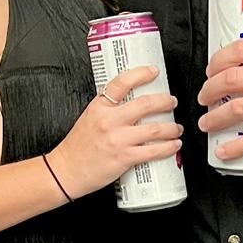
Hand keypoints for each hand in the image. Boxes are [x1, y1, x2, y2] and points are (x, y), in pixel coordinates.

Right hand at [48, 67, 180, 197]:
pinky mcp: (124, 158)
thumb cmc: (77, 147)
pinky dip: (168, 147)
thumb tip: (131, 102)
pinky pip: (153, 151)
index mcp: (99, 106)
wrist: (66, 171)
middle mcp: (109, 120)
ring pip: (154, 129)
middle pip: (145, 104)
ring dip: (171, 127)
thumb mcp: (89, 117)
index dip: (141, 74)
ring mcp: (118, 139)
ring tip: (176, 127)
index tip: (154, 71)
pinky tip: (174, 145)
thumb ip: (109, 109)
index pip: (122, 82)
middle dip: (165, 102)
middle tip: (172, 102)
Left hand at [198, 41, 242, 163]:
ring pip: (235, 108)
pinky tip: (224, 151)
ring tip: (207, 123)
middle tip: (205, 97)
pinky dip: (233, 147)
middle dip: (210, 89)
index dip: (219, 59)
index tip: (212, 69)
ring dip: (214, 118)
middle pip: (231, 78)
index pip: (241, 49)